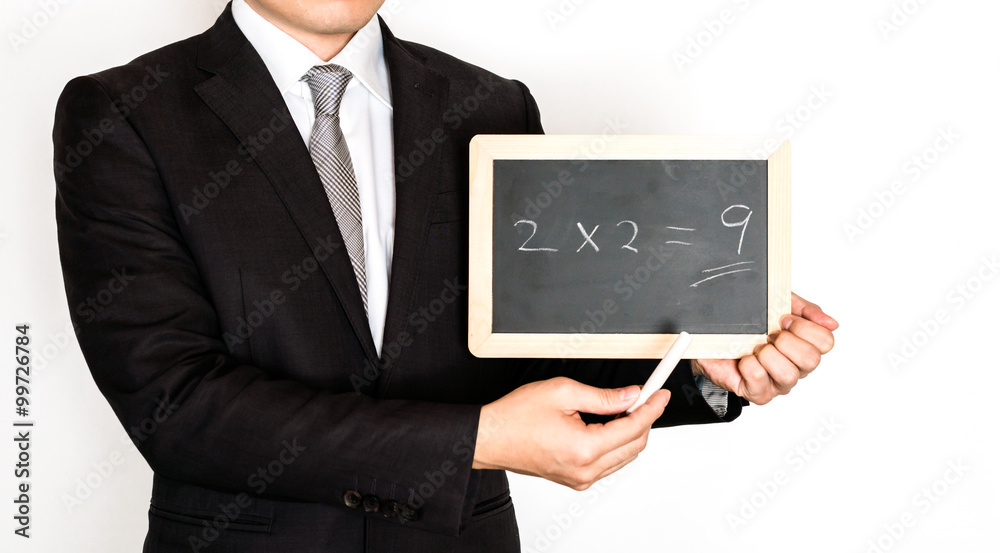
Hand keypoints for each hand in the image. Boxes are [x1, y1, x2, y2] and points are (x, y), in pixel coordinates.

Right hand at [473, 377, 669, 490]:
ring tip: (626, 406)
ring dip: (631, 431)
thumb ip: (603, 396)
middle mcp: (585, 470)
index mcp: (584, 449)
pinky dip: (616, 443)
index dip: (652, 408)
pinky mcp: (575, 480)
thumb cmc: (516, 416)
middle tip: (646, 396)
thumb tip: (630, 396)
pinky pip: (607, 463)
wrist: (490, 438)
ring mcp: (580, 479)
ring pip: (623, 456)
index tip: (660, 394)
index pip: (633, 428)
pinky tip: (610, 424)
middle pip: (634, 445)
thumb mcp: (563, 391)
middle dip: (645, 419)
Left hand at [692, 292, 837, 404]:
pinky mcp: (758, 393)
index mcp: (805, 346)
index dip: (804, 327)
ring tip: (756, 348)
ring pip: (788, 374)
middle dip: (786, 341)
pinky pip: (759, 379)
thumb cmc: (747, 326)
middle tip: (769, 335)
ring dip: (768, 355)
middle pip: (811, 360)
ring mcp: (778, 383)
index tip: (783, 319)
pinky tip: (743, 359)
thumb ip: (805, 310)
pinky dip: (749, 364)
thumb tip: (831, 323)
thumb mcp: (776, 305)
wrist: (711, 338)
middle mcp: (797, 367)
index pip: (825, 342)